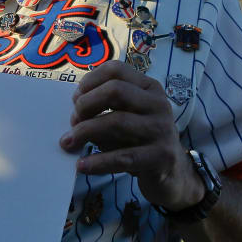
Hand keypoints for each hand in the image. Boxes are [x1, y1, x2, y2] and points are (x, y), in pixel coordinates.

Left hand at [59, 60, 202, 209]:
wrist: (172, 172)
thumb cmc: (141, 139)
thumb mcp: (126, 117)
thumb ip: (106, 108)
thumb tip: (75, 113)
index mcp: (149, 88)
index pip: (115, 70)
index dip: (89, 82)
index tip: (75, 100)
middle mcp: (158, 104)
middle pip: (115, 91)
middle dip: (86, 104)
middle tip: (73, 121)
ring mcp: (162, 129)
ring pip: (117, 122)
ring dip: (85, 132)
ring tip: (69, 143)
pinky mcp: (161, 157)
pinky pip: (123, 157)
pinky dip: (98, 162)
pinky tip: (82, 165)